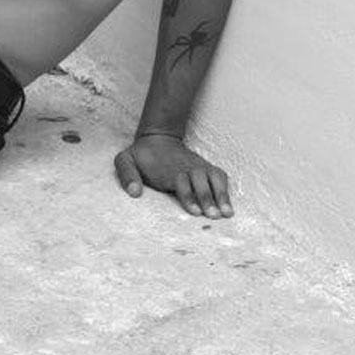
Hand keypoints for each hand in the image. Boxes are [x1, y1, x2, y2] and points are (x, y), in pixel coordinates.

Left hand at [114, 134, 233, 218]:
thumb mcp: (125, 160)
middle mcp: (186, 167)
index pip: (180, 180)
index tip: (193, 211)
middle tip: (213, 216)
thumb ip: (127, 174)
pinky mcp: (206, 168)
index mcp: (167, 168)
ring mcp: (198, 166)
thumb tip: (134, 193)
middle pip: (200, 180)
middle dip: (207, 198)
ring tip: (227, 213)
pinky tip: (229, 206)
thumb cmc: (141, 156)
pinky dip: (225, 189)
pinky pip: (219, 176)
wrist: (158, 138)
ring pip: (213, 178)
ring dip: (221, 195)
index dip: (188, 195)